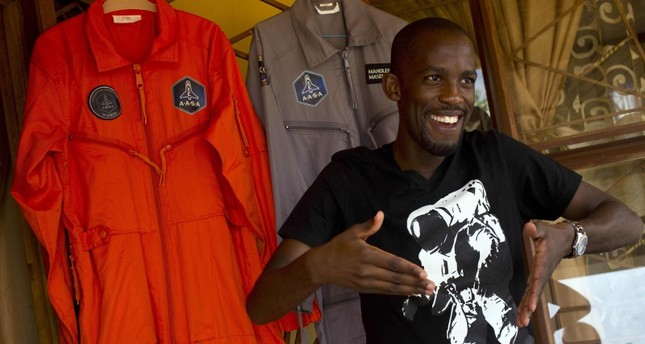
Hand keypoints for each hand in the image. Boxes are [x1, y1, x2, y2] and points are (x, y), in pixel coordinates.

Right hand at [312, 211, 434, 296]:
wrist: (321, 266)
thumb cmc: (338, 247)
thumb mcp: (352, 233)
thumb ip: (369, 225)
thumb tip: (380, 214)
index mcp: (367, 255)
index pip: (393, 263)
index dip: (409, 269)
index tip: (423, 273)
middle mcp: (368, 270)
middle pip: (396, 278)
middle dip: (415, 283)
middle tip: (431, 286)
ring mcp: (366, 282)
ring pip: (392, 288)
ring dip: (411, 290)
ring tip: (426, 292)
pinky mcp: (365, 289)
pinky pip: (385, 292)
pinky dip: (399, 293)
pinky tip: (410, 293)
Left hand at [516, 221, 570, 326]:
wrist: (566, 240)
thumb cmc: (553, 234)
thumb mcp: (544, 228)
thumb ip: (536, 228)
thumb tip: (530, 227)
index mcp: (542, 263)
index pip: (537, 280)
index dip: (534, 293)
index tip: (532, 307)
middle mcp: (542, 273)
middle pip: (535, 293)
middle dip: (528, 308)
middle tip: (522, 322)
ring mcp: (540, 277)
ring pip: (533, 295)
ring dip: (526, 309)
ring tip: (520, 323)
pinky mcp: (538, 278)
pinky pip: (532, 292)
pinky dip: (526, 303)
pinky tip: (520, 314)